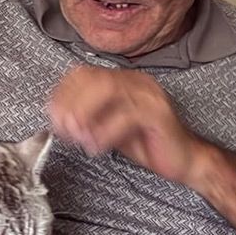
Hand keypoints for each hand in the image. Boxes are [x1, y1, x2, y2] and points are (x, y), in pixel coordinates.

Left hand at [48, 65, 205, 184]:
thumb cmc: (144, 142)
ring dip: (85, 114)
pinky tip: (96, 146)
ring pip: (108, 90)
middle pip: (94, 78)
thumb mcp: (106, 126)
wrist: (183, 160)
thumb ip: (85, 118)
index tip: (52, 115)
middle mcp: (135, 82)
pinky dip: (105, 131)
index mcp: (122, 81)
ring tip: (77, 137)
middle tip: (62, 128)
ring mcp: (149, 95)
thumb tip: (58, 117)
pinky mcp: (158, 114)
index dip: (62, 93)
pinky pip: (127, 115)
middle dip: (70, 102)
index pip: (83, 74)